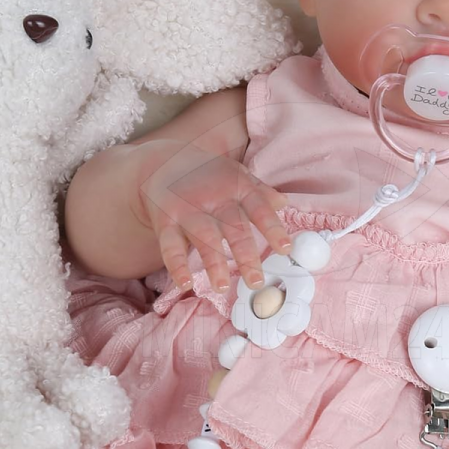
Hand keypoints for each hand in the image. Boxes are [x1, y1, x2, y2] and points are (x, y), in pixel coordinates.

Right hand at [137, 142, 291, 291]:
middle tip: (256, 282)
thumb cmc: (208, 174)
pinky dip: (176, 265)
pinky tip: (184, 283)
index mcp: (237, 188)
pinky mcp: (166, 221)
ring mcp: (189, 210)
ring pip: (203, 238)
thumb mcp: (236, 175)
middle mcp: (214, 199)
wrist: (162, 161)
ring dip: (213, 263)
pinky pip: (171, 245)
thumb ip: (259, 191)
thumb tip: (284, 203)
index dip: (272, 228)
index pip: (259, 209)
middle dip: (245, 255)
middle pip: (233, 228)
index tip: (286, 249)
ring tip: (221, 287)